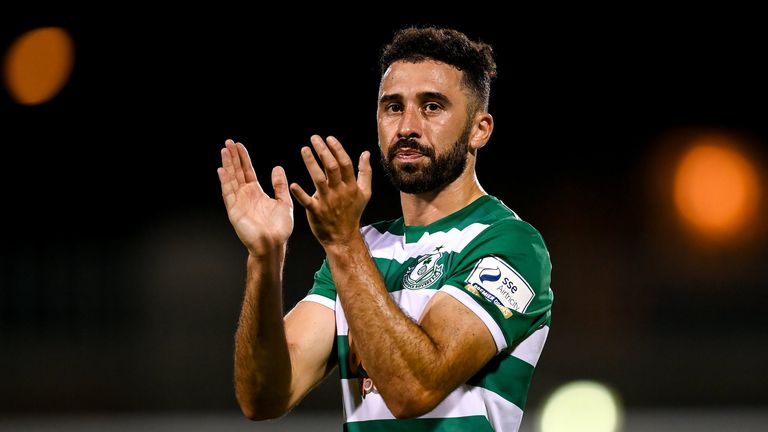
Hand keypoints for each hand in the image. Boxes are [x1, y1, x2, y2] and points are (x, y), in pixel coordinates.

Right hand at [217, 139, 292, 256]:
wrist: (274, 244)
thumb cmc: (279, 228)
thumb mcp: (283, 202)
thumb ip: (279, 185)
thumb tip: (277, 167)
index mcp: (256, 193)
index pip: (247, 171)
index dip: (243, 158)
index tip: (239, 145)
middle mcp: (245, 195)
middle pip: (237, 172)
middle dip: (233, 157)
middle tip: (228, 142)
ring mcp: (238, 202)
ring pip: (231, 179)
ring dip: (227, 165)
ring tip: (224, 150)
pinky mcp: (234, 211)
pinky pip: (228, 194)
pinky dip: (225, 182)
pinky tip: (222, 170)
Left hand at [290, 135, 371, 247]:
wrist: (343, 237)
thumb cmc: (352, 213)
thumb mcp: (365, 192)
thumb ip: (365, 172)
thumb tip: (366, 153)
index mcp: (351, 186)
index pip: (345, 163)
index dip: (337, 149)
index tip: (329, 138)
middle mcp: (340, 192)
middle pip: (332, 167)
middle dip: (323, 151)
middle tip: (314, 138)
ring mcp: (328, 202)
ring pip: (319, 179)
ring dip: (311, 163)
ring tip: (304, 149)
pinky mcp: (316, 212)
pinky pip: (307, 201)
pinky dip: (300, 194)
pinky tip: (293, 185)